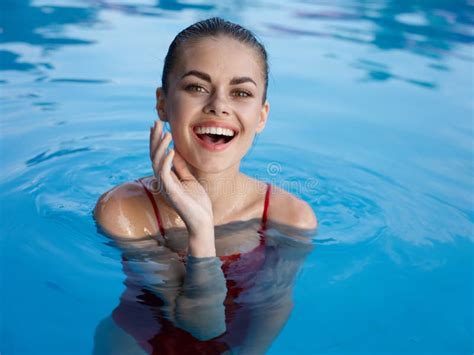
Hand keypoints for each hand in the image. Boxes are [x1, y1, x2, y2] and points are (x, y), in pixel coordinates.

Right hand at [150, 120, 214, 256]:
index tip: (159, 126)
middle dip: (154, 138)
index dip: (157, 140)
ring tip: (166, 133)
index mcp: (167, 177)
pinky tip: (171, 150)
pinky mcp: (171, 192)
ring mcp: (165, 186)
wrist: (202, 221)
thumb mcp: (190, 179)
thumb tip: (176, 151)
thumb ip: (181, 167)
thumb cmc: (197, 202)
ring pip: (157, 162)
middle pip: (154, 156)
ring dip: (160, 146)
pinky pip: (165, 173)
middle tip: (156, 122)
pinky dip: (167, 160)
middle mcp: (163, 181)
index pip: (158, 155)